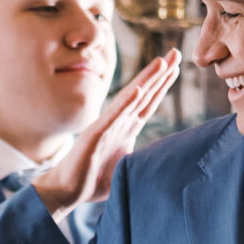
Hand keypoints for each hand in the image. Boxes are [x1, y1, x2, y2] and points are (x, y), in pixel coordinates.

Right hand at [32, 53, 179, 212]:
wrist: (66, 191)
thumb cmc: (93, 181)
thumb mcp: (126, 167)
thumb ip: (141, 160)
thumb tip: (162, 162)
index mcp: (125, 129)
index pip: (148, 103)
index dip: (162, 84)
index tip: (176, 66)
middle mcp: (117, 123)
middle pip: (143, 94)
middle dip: (160, 73)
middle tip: (177, 52)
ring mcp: (106, 127)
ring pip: (130, 99)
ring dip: (146, 80)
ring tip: (162, 62)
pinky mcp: (94, 137)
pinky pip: (112, 118)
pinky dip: (125, 103)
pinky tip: (138, 90)